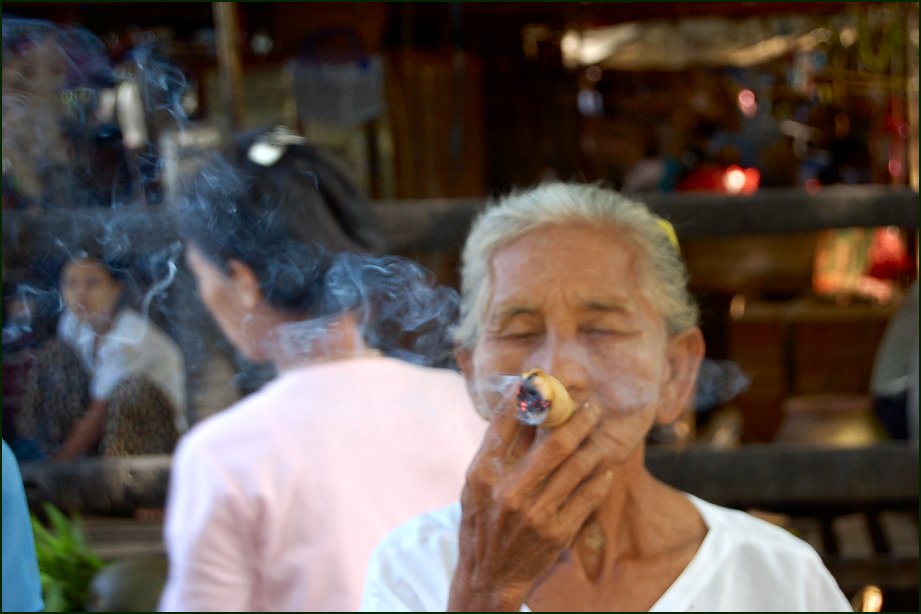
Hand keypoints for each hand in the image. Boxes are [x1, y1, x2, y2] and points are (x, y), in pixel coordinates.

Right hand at [448, 399, 613, 610]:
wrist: (488, 575)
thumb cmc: (481, 523)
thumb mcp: (475, 485)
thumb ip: (495, 450)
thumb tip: (520, 409)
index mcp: (484, 474)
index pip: (506, 423)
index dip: (526, 397)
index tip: (541, 380)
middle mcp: (509, 491)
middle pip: (553, 442)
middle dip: (577, 419)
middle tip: (591, 405)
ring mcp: (536, 513)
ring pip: (576, 467)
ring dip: (594, 444)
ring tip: (600, 430)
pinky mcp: (557, 532)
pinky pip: (587, 497)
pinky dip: (598, 479)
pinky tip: (604, 467)